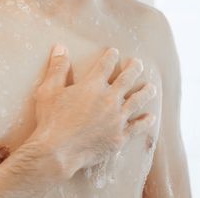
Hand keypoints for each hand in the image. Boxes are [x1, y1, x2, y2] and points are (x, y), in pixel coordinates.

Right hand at [30, 44, 156, 177]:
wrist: (58, 152)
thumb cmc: (51, 120)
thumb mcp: (48, 90)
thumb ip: (57, 68)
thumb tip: (60, 47)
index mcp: (92, 86)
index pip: (105, 66)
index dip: (111, 57)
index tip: (114, 52)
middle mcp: (109, 99)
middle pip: (127, 79)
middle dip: (134, 69)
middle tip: (138, 63)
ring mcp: (117, 119)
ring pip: (137, 101)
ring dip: (145, 92)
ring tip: (151, 87)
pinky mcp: (119, 137)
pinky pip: (137, 127)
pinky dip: (145, 121)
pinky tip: (151, 117)